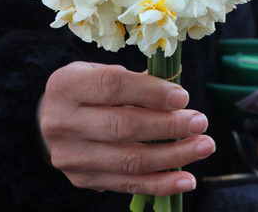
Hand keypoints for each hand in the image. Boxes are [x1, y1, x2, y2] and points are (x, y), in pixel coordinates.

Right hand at [38, 61, 215, 195]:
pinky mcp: (82, 180)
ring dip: (173, 156)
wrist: (53, 119)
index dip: (150, 92)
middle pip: (123, 127)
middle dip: (168, 126)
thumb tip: (177, 91)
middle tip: (200, 122)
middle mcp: (62, 121)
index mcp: (67, 85)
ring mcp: (71, 155)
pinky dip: (161, 184)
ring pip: (129, 160)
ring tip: (203, 146)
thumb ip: (136, 80)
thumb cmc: (89, 89)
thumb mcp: (102, 72)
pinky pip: (128, 184)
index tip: (183, 96)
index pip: (112, 86)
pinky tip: (187, 180)